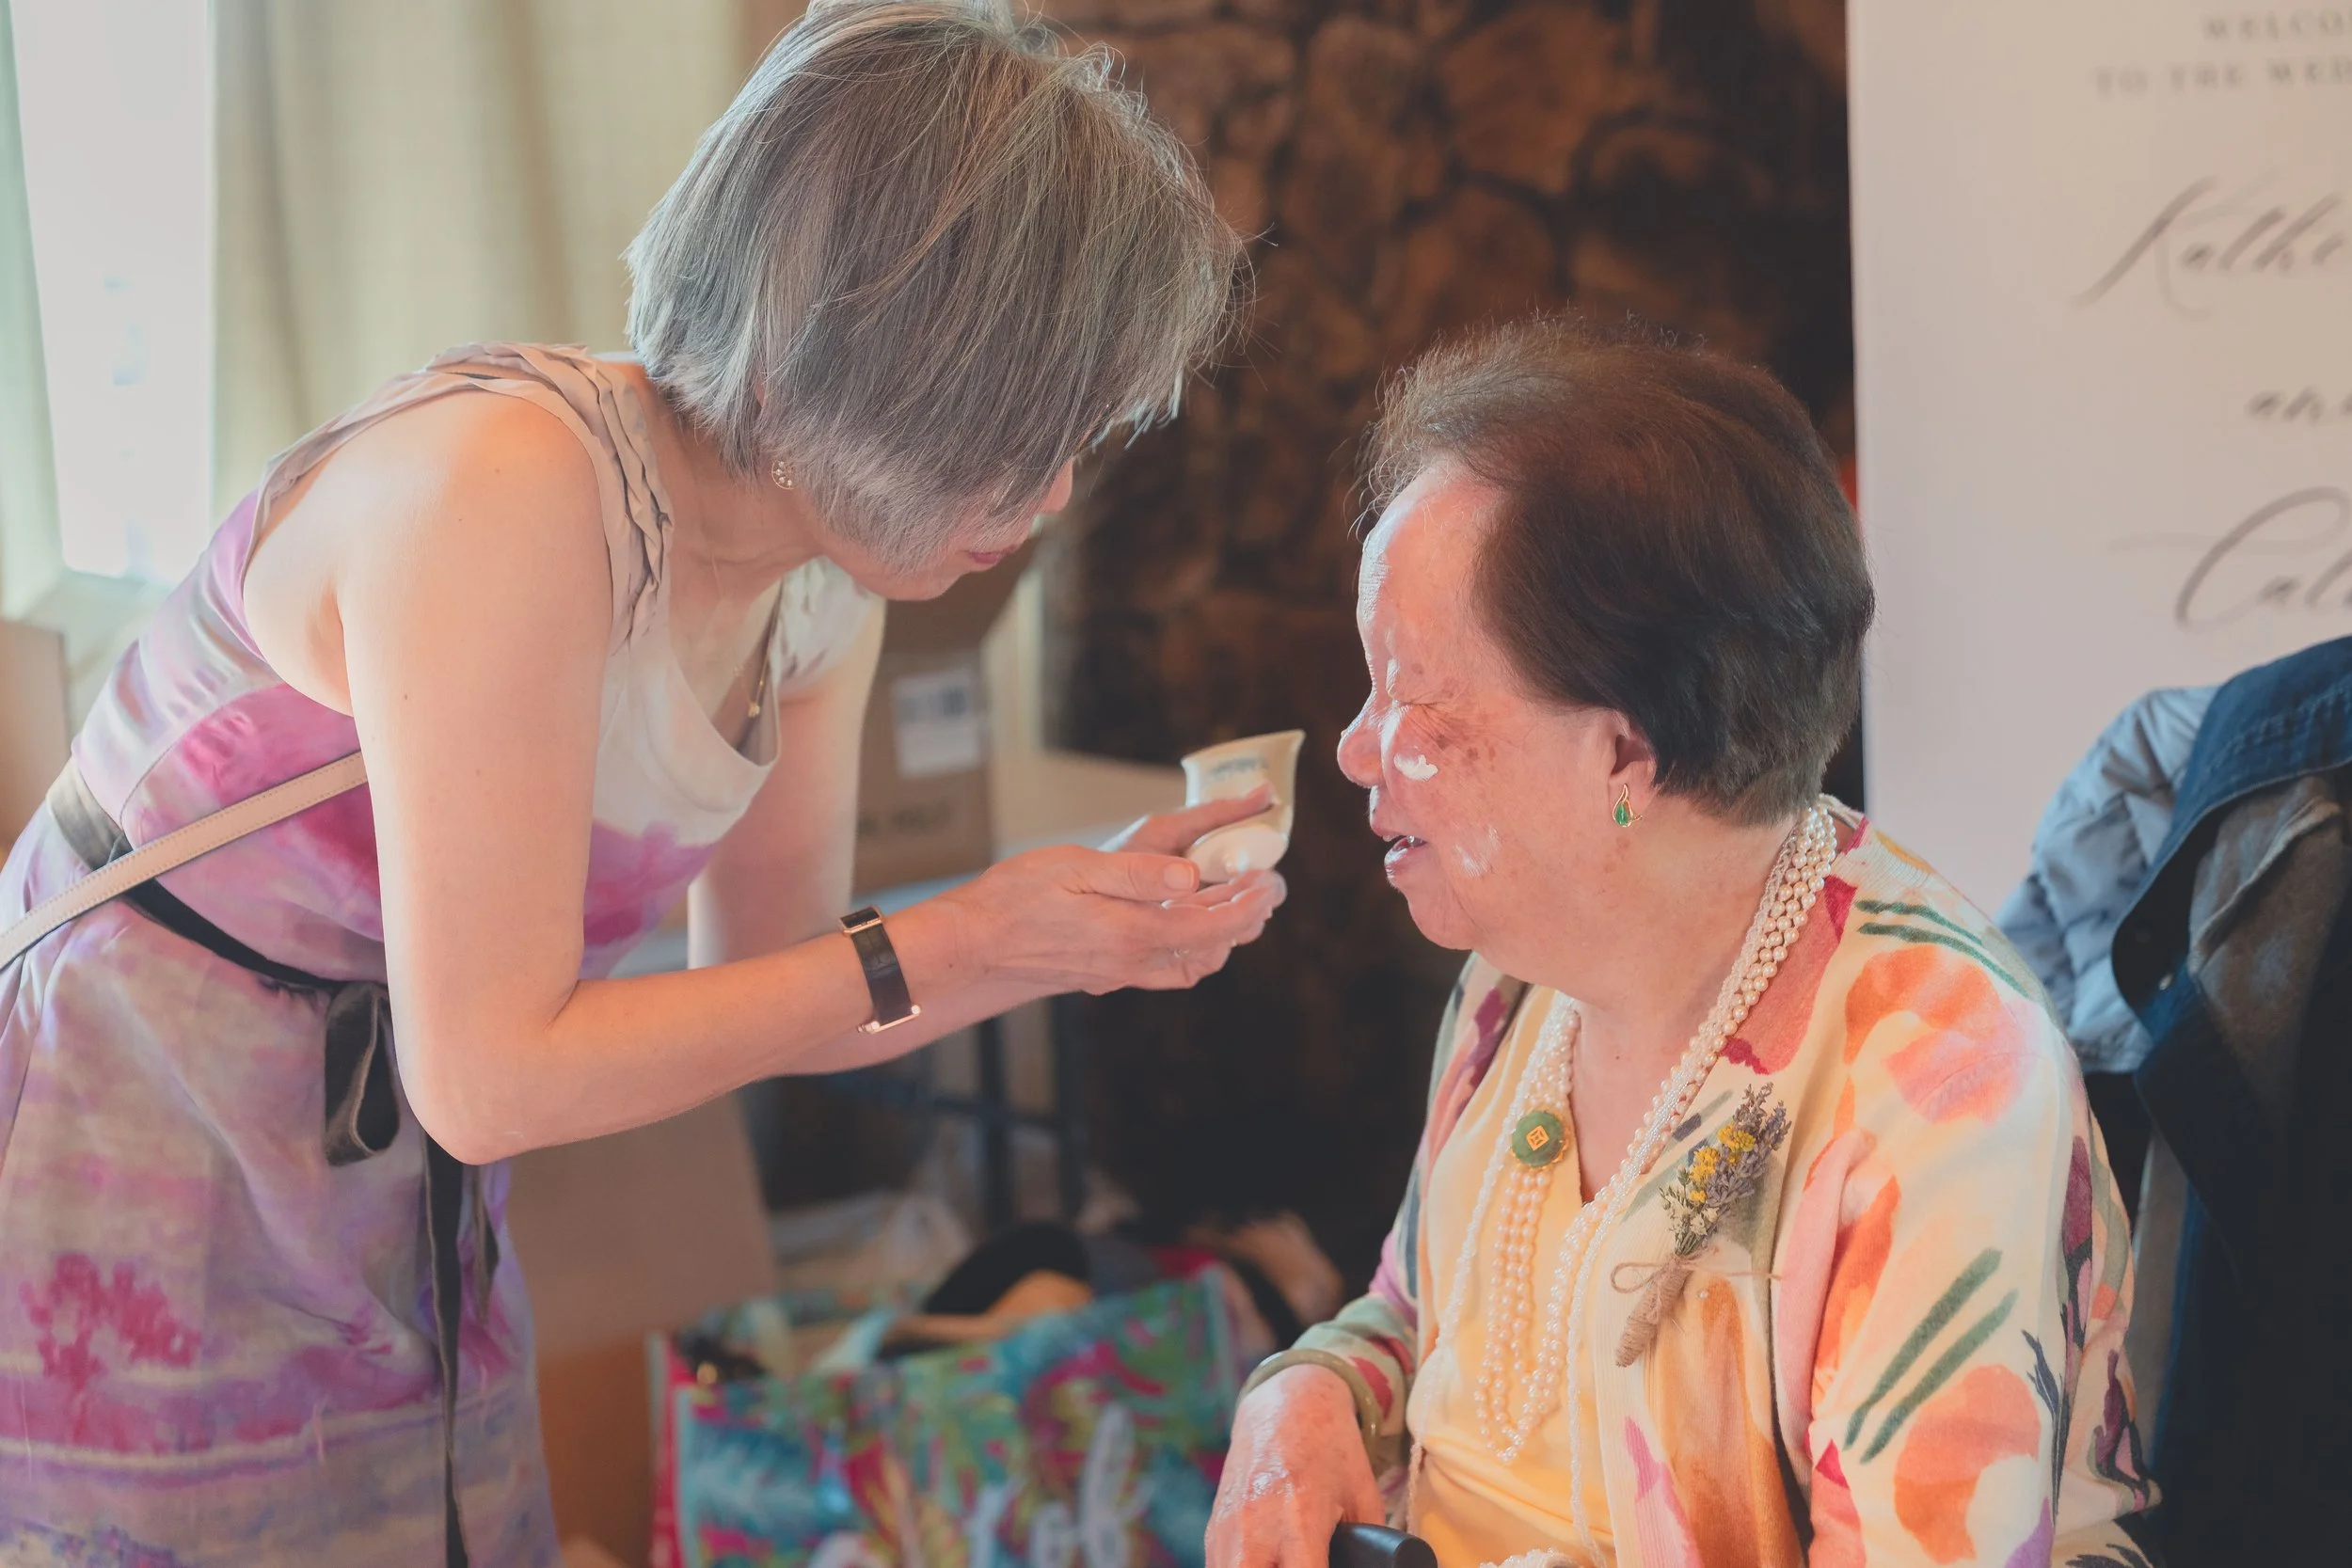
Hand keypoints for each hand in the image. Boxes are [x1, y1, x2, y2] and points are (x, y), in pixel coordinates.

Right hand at [923, 789, 1286, 994]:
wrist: (972, 946)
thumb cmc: (1015, 898)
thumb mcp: (1075, 868)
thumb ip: (1137, 874)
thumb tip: (1192, 876)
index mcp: (1132, 935)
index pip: (1214, 928)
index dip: (1250, 905)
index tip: (1271, 879)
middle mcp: (1132, 963)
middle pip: (1211, 950)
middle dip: (1246, 919)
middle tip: (1267, 885)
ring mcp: (1119, 974)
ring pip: (1190, 965)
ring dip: (1221, 936)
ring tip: (1237, 899)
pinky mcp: (1105, 975)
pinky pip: (1164, 968)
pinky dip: (1190, 947)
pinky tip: (1185, 919)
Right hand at [1207, 1364, 1383, 1567]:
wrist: (1287, 1404)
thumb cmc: (1332, 1448)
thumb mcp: (1363, 1495)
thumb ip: (1369, 1544)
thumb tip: (1369, 1563)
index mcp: (1300, 1519)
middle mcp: (1257, 1527)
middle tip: (1302, 1566)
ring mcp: (1228, 1528)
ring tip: (1282, 1563)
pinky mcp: (1214, 1527)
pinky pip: (1219, 1565)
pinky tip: (1264, 1562)